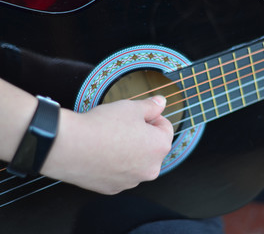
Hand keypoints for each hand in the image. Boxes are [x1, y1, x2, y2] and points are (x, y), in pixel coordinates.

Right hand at [40, 96, 172, 194]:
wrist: (69, 147)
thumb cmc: (102, 125)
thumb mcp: (131, 107)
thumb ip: (151, 105)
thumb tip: (162, 102)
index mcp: (160, 147)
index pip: (165, 128)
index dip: (152, 117)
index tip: (137, 114)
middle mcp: (151, 169)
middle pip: (151, 147)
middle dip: (142, 136)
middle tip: (122, 126)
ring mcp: (132, 181)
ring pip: (136, 161)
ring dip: (129, 151)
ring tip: (109, 139)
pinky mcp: (113, 189)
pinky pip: (119, 173)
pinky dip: (114, 164)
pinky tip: (101, 154)